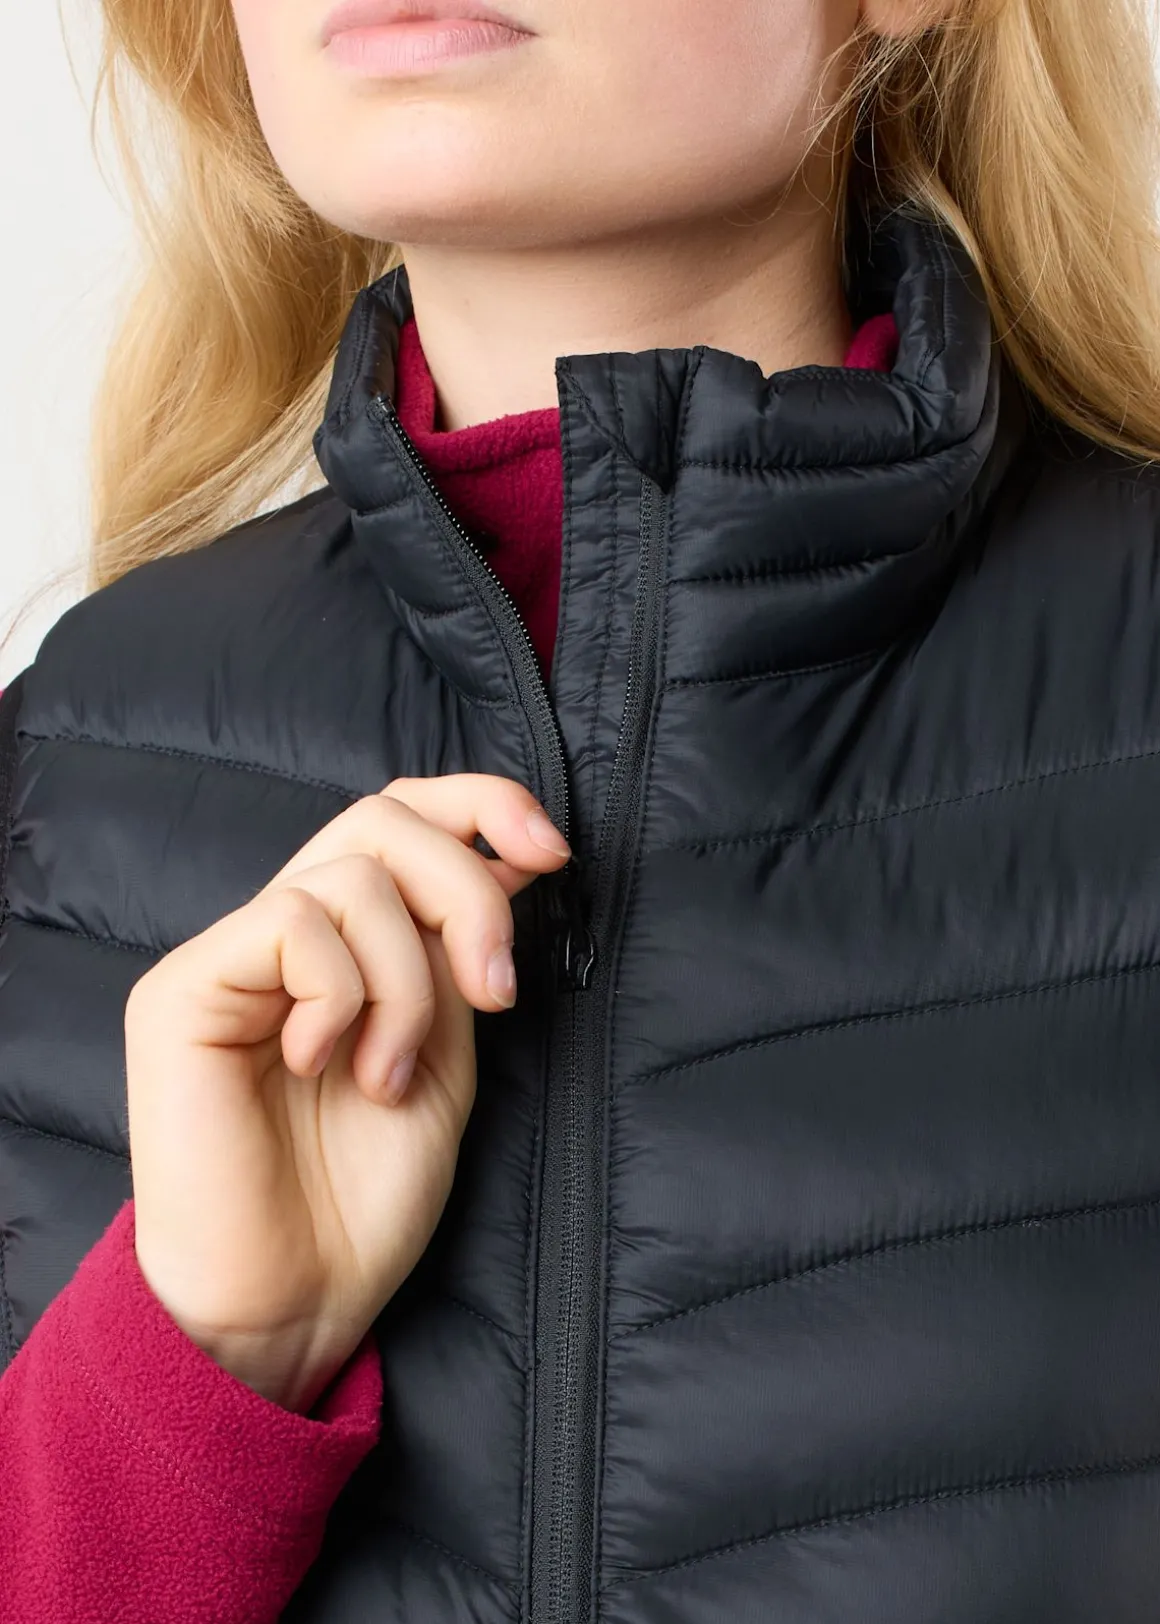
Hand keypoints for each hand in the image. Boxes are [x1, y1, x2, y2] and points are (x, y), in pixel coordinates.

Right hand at [124, 774, 571, 1410]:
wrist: (293, 1297)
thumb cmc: (365, 1193)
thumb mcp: (445, 1049)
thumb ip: (460, 953)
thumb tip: (514, 854)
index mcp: (345, 941)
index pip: (402, 813)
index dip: (482, 804)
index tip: (553, 851)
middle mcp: (282, 931)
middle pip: (383, 815)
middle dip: (467, 889)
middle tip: (495, 996)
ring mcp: (227, 955)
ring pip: (351, 876)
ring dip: (406, 981)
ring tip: (388, 1075)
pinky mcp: (182, 988)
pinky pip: (292, 924)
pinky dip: (342, 995)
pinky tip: (322, 1064)